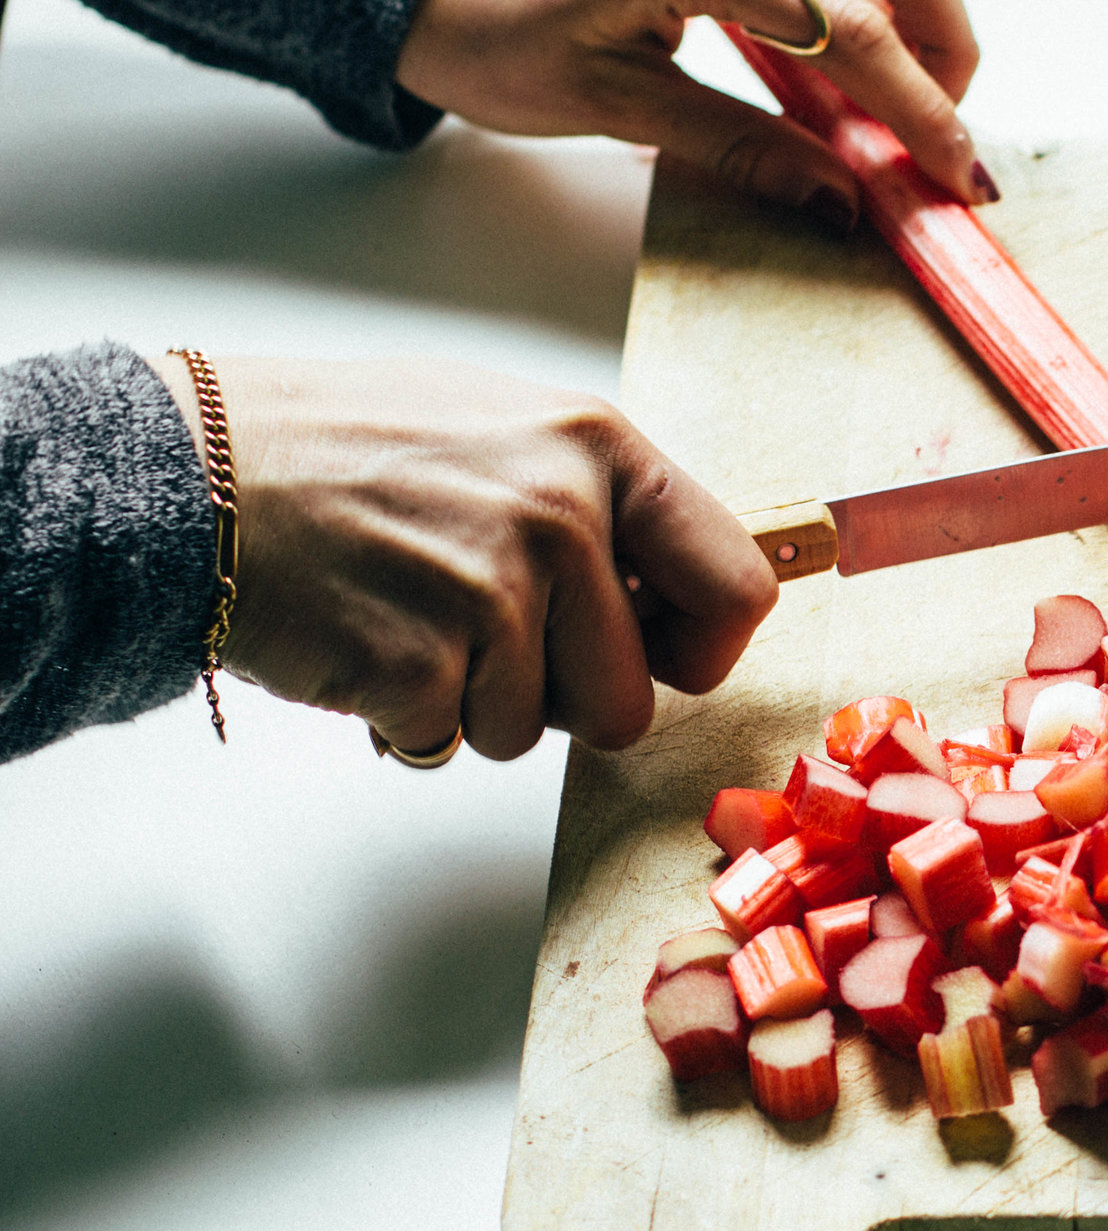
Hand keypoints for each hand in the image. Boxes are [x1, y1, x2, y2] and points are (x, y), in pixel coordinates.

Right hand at [148, 355, 778, 761]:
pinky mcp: (422, 661)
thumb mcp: (506, 431)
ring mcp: (492, 592)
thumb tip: (685, 587)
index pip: (736, 588)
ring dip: (475, 704)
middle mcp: (561, 516)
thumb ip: (602, 504)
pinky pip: (454, 741)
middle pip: (631, 700)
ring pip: (536, 733)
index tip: (660, 656)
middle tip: (484, 637)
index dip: (700, 650)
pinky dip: (409, 717)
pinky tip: (364, 639)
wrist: (189, 473)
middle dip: (563, 700)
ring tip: (410, 618)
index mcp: (599, 449)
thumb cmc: (343, 450)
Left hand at [395, 0, 986, 217]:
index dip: (921, 109)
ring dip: (912, 32)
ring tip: (896, 115)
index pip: (854, 30)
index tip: (961, 176)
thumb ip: (740, 146)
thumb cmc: (498, 35)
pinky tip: (848, 74)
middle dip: (940, 60)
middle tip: (941, 151)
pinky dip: (864, 20)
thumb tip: (841, 201)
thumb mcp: (616, 105)